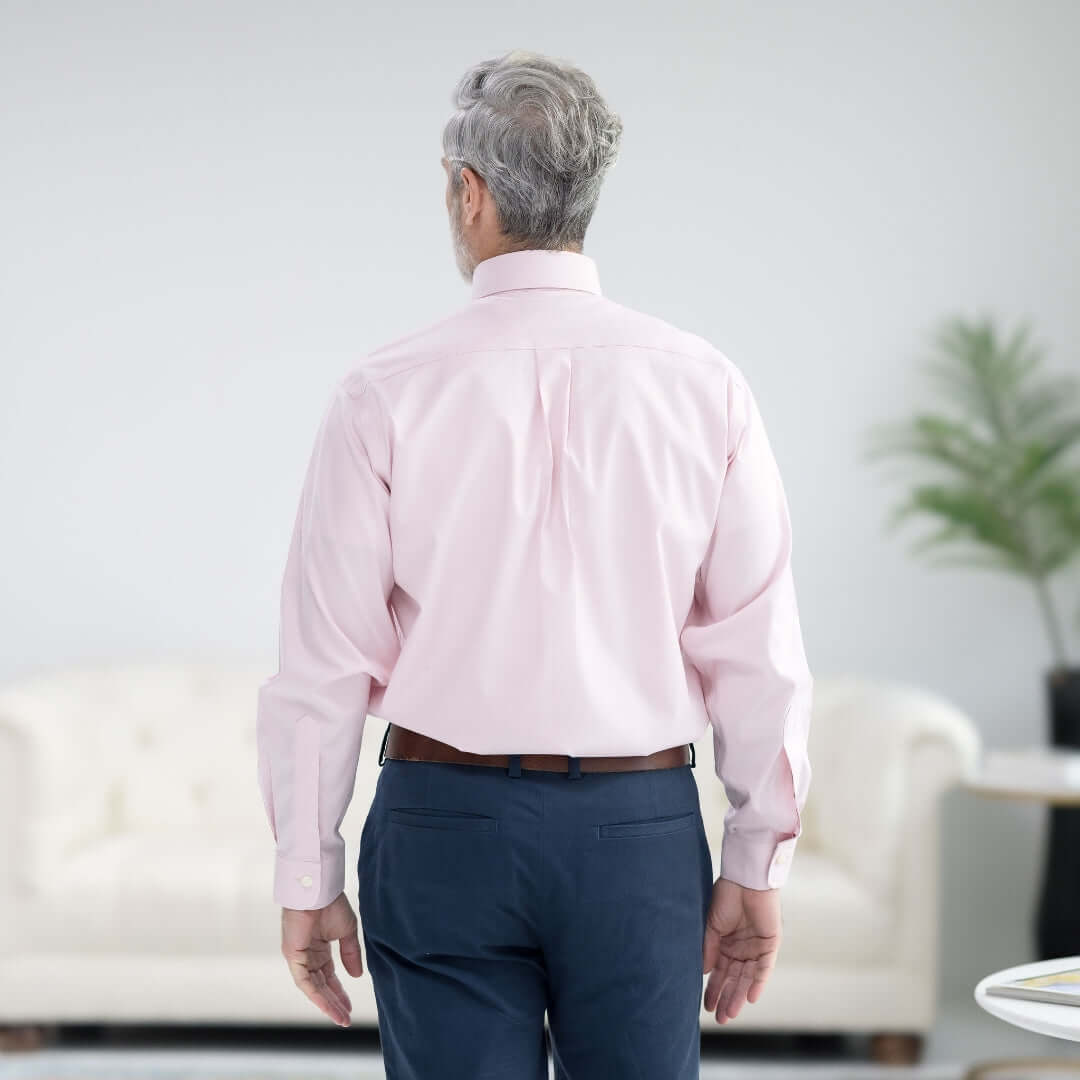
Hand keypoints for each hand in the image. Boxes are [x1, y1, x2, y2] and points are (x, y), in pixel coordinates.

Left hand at [281, 891, 363, 1026]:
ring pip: (313, 987)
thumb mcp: (347, 931)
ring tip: (341, 1017)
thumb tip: (356, 976)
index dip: (339, 991)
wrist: (318, 890)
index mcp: (319, 948)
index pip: (329, 976)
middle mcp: (308, 956)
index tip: (349, 1007)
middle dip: (334, 1002)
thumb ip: (351, 953)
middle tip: (346, 1018)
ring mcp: (299, 957)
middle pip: (321, 985)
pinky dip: (316, 995)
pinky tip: (328, 1005)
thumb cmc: (331, 904)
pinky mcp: (293, 956)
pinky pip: (305, 981)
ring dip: (327, 1003)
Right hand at [702, 875, 781, 1024]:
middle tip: (720, 1019)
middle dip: (726, 998)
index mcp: (726, 943)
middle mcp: (741, 949)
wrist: (745, 880)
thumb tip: (703, 973)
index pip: (719, 972)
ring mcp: (756, 948)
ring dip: (739, 996)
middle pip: (733, 979)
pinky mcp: (770, 945)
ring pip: (747, 978)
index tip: (706, 1006)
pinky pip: (764, 969)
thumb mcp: (711, 925)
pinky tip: (750, 998)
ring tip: (730, 1014)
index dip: (713, 989)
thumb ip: (708, 949)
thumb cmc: (726, 897)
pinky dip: (758, 983)